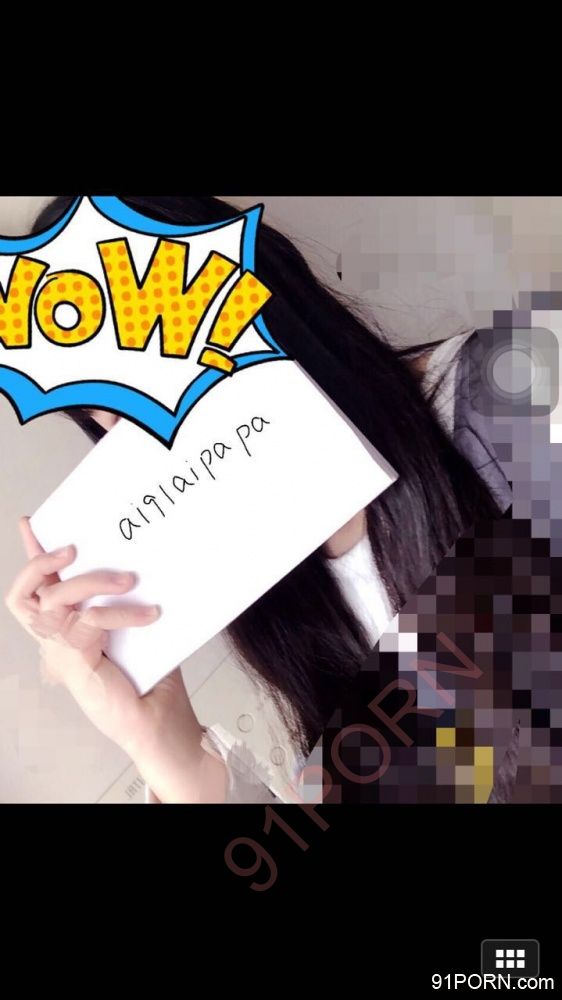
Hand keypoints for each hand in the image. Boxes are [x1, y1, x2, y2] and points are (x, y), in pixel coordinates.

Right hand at [4, 517, 227, 802]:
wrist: (159, 724)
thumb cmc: (150, 680)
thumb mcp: (136, 629)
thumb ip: (125, 601)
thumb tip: (139, 563)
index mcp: (65, 630)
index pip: (36, 589)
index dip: (32, 555)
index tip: (33, 523)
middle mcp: (55, 641)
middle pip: (29, 592)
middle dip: (45, 562)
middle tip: (76, 548)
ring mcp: (61, 653)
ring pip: (55, 602)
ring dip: (91, 582)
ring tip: (128, 578)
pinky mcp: (76, 663)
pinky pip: (88, 622)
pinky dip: (119, 613)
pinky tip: (149, 613)